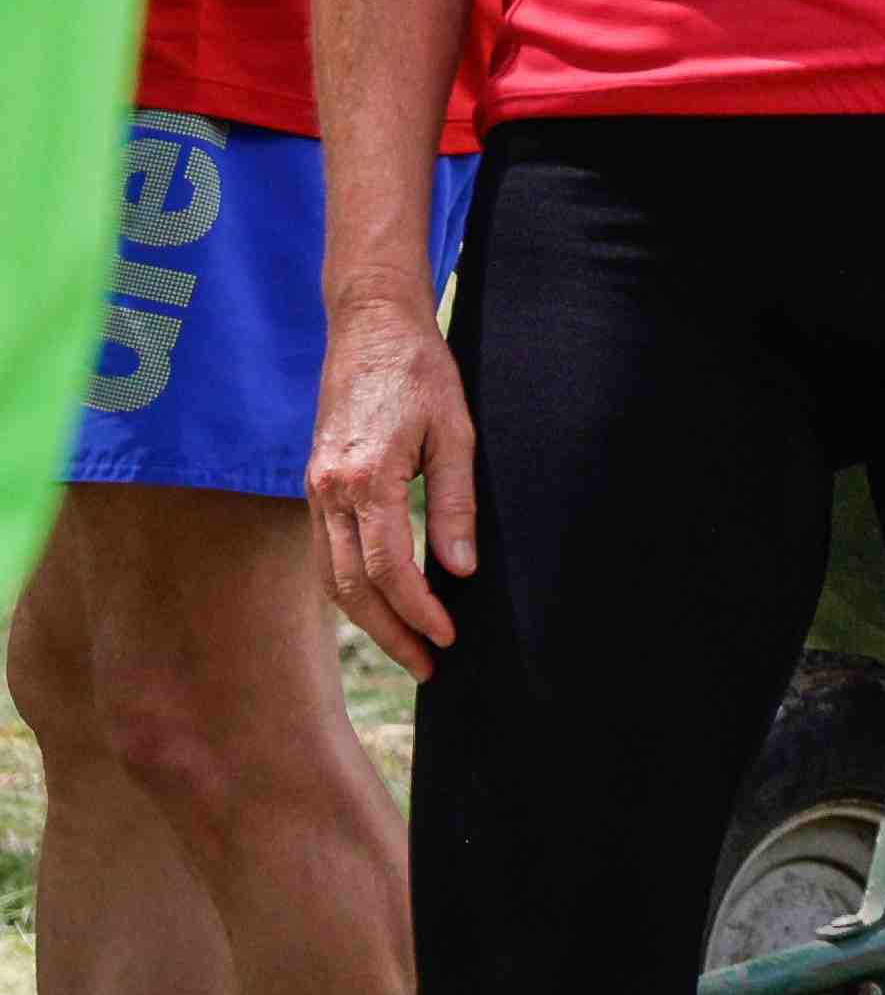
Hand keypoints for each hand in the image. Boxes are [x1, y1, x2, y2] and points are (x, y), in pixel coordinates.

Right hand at [306, 306, 476, 675]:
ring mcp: (315, 490)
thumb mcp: (456, 432)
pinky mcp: (315, 486)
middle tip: (429, 666)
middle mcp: (329, 491)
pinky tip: (381, 606)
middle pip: (351, 585)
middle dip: (391, 632)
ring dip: (369, 619)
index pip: (388, 568)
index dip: (418, 610)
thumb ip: (456, 503)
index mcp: (365, 478)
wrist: (370, 329)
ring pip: (332, 575)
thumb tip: (461, 569)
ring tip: (411, 648)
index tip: (448, 636)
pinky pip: (327, 551)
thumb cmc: (421, 373)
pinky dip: (351, 587)